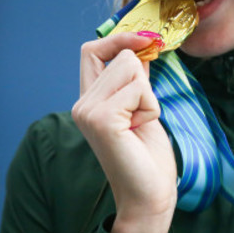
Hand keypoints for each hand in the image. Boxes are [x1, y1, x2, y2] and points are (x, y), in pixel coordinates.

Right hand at [73, 32, 176, 232]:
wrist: (149, 194)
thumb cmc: (147, 154)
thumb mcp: (142, 105)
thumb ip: (136, 78)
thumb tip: (142, 47)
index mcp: (89, 100)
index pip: (92, 50)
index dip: (119, 39)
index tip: (146, 40)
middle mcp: (82, 104)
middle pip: (123, 57)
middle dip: (144, 82)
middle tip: (140, 116)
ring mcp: (88, 112)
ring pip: (132, 68)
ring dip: (148, 95)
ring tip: (139, 124)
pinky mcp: (101, 120)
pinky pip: (139, 88)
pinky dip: (151, 107)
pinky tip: (140, 130)